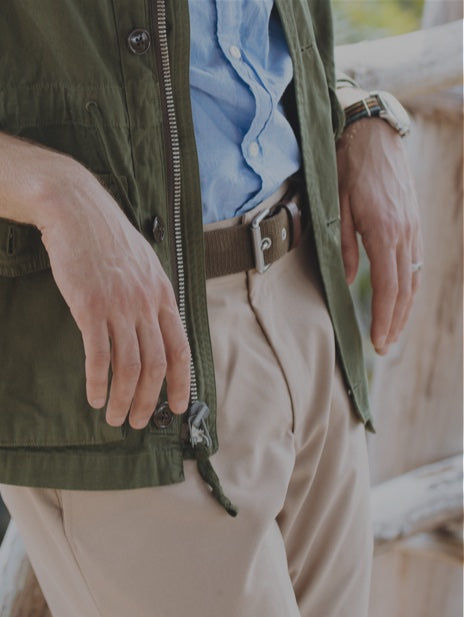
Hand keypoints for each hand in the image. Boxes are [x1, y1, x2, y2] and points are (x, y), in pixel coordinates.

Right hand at [0, 131, 190, 427]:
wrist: (76, 209)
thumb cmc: (104, 235)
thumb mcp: (141, 261)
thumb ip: (149, 293)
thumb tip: (151, 322)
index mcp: (161, 293)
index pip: (180, 348)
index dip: (181, 382)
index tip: (177, 407)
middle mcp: (145, 302)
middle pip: (155, 364)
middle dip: (147, 399)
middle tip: (135, 421)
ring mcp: (119, 305)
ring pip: (128, 365)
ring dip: (122, 397)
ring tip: (113, 416)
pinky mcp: (90, 306)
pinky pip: (98, 354)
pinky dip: (97, 380)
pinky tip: (93, 395)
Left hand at [336, 118, 421, 354]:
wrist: (372, 135)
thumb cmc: (345, 169)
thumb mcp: (334, 208)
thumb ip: (341, 247)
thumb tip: (343, 282)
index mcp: (384, 232)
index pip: (389, 287)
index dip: (384, 318)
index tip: (377, 342)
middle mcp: (405, 233)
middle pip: (406, 289)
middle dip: (396, 322)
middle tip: (383, 347)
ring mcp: (413, 228)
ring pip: (414, 279)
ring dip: (404, 309)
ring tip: (392, 332)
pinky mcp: (413, 223)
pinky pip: (416, 263)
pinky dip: (409, 287)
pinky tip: (401, 300)